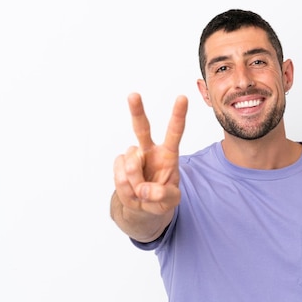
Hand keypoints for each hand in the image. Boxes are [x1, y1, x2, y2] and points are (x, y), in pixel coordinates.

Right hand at [113, 92, 187, 216]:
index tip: (182, 98)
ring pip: (130, 163)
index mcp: (168, 154)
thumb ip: (163, 196)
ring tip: (142, 191)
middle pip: (142, 128)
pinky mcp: (119, 164)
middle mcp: (149, 150)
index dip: (178, 116)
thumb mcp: (170, 201)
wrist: (142, 206)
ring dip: (136, 182)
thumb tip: (144, 190)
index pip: (174, 133)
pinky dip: (126, 187)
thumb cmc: (161, 198)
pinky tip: (132, 190)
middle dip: (137, 111)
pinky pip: (119, 174)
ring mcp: (133, 157)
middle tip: (133, 95)